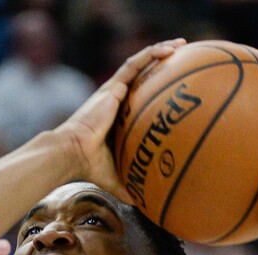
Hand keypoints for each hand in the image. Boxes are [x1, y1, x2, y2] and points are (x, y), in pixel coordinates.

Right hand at [56, 39, 185, 199]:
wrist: (74, 154)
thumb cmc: (91, 167)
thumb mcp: (116, 179)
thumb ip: (130, 188)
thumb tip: (144, 207)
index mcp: (118, 116)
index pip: (139, 96)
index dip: (155, 87)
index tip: (174, 86)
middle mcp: (117, 99)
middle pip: (143, 74)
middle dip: (162, 63)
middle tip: (183, 57)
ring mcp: (114, 90)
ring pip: (140, 63)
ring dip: (160, 51)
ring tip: (181, 45)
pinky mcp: (112, 87)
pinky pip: (134, 64)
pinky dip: (151, 55)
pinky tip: (169, 50)